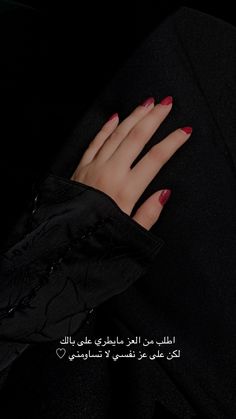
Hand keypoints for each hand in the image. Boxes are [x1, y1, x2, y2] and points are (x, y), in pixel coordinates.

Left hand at [71, 96, 191, 230]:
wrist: (67, 237)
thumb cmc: (98, 235)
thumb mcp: (130, 232)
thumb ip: (149, 213)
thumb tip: (165, 193)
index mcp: (126, 190)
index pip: (156, 158)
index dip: (173, 142)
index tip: (185, 131)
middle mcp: (111, 172)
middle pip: (137, 137)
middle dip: (154, 118)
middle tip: (166, 104)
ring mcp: (94, 166)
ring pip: (117, 134)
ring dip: (133, 116)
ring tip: (147, 104)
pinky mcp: (81, 166)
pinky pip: (96, 141)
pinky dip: (106, 128)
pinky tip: (115, 117)